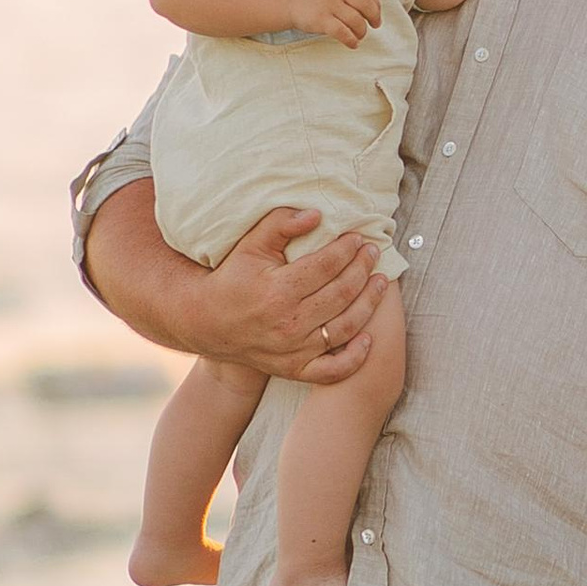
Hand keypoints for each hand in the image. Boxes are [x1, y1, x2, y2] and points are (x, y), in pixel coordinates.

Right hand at [204, 204, 387, 383]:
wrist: (206, 322)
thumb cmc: (232, 277)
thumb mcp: (250, 244)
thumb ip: (280, 224)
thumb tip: (316, 214)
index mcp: (278, 290)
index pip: (326, 266)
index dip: (346, 249)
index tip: (357, 238)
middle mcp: (288, 323)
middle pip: (341, 294)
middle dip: (362, 269)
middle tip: (372, 253)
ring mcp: (293, 350)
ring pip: (344, 328)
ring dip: (369, 304)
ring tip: (380, 282)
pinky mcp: (293, 369)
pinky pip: (332, 370)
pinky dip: (354, 358)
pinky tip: (369, 338)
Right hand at [286, 0, 382, 44]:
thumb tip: (373, 5)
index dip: (376, 4)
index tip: (376, 13)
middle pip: (366, 5)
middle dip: (374, 17)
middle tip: (375, 25)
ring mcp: (329, 4)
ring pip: (356, 21)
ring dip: (362, 31)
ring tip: (360, 36)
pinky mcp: (321, 20)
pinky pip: (343, 33)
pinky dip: (351, 40)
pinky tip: (353, 44)